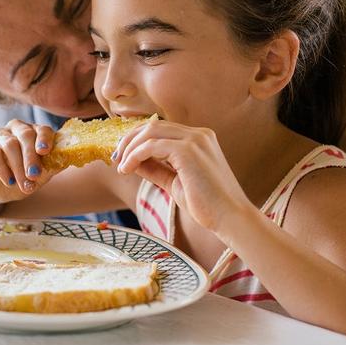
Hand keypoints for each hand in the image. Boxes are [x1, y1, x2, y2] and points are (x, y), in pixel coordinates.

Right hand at [0, 119, 56, 200]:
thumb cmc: (20, 179)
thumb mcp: (38, 177)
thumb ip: (51, 167)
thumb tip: (68, 159)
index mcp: (34, 133)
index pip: (42, 129)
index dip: (45, 138)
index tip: (46, 152)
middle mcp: (16, 129)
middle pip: (26, 134)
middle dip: (32, 156)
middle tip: (34, 175)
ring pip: (9, 143)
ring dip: (18, 167)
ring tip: (24, 185)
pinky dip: (2, 168)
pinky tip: (9, 181)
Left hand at [113, 121, 250, 231]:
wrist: (229, 218)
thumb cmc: (207, 205)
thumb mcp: (175, 182)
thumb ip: (156, 169)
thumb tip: (132, 162)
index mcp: (199, 139)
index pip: (161, 130)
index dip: (138, 140)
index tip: (122, 156)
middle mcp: (198, 134)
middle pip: (153, 126)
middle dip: (130, 140)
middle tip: (116, 159)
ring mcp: (195, 140)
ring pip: (150, 132)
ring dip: (130, 148)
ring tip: (121, 167)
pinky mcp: (188, 150)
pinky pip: (151, 145)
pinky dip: (135, 155)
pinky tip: (128, 169)